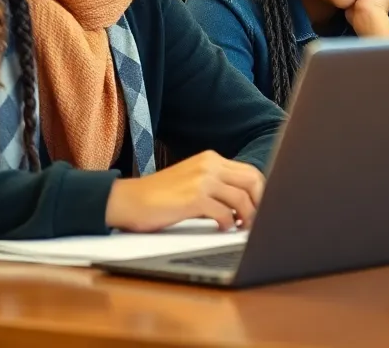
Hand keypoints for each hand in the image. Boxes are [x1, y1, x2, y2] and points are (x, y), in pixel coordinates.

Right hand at [104, 151, 264, 232]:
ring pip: (242, 198)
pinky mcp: (194, 198)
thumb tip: (244, 204)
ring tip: (240, 228)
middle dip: (259, 203)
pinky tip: (222, 229)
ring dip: (247, 216)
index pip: (250, 172)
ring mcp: (202, 179)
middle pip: (253, 181)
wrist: (127, 200)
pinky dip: (228, 224)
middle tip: (255, 221)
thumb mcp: (192, 181)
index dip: (260, 193)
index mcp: (211, 159)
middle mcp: (210, 164)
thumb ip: (216, 185)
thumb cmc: (159, 197)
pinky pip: (225, 213)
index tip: (259, 209)